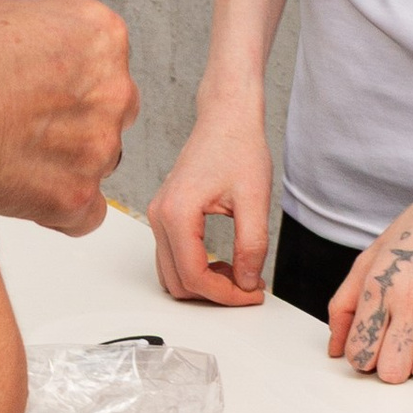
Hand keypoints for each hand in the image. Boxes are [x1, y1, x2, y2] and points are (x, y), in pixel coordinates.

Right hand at [0, 0, 136, 232]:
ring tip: (5, 153)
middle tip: (17, 123)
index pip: (104, 67)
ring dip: (58, 165)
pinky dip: (57, 210)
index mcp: (101, 35)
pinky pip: (86, 216)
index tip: (31, 87)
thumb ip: (30, 33)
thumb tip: (8, 46)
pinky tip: (17, 189)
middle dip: (68, 123)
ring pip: (95, 164)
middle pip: (106, 115)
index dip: (63, 83)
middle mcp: (113, 90)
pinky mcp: (76, 196)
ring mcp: (98, 145)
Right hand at [144, 97, 274, 304]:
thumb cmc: (238, 147)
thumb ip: (252, 246)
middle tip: (250, 287)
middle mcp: (160, 216)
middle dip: (215, 293)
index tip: (253, 293)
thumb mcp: (254, 199)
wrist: (226, 118)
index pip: (194, 276)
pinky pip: (173, 256)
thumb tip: (248, 282)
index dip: (226, 294)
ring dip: (204, 283)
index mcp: (177, 213)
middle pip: (178, 282)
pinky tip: (225, 261)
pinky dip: (196, 268)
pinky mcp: (166, 214)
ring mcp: (159, 215)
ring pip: (172, 274)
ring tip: (240, 274)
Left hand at [326, 186, 412, 385]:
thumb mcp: (371, 256)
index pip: (359, 352)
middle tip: (396, 345)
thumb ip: (345, 303)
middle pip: (391, 372)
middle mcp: (410, 298)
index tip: (371, 347)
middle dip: (390, 366)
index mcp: (378, 284)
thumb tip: (335, 348)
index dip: (362, 356)